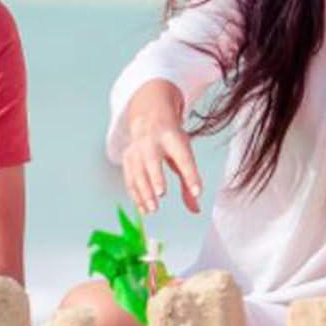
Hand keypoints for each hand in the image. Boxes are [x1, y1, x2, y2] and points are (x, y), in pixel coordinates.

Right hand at [121, 81, 202, 215]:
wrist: (149, 115)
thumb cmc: (171, 138)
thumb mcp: (184, 151)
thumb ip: (189, 180)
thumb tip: (196, 209)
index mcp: (172, 137)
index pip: (183, 158)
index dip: (190, 176)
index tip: (196, 193)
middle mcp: (152, 141)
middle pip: (152, 161)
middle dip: (156, 177)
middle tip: (161, 194)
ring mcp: (137, 148)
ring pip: (137, 171)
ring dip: (143, 191)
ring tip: (152, 210)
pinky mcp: (128, 157)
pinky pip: (130, 178)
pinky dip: (135, 194)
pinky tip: (142, 208)